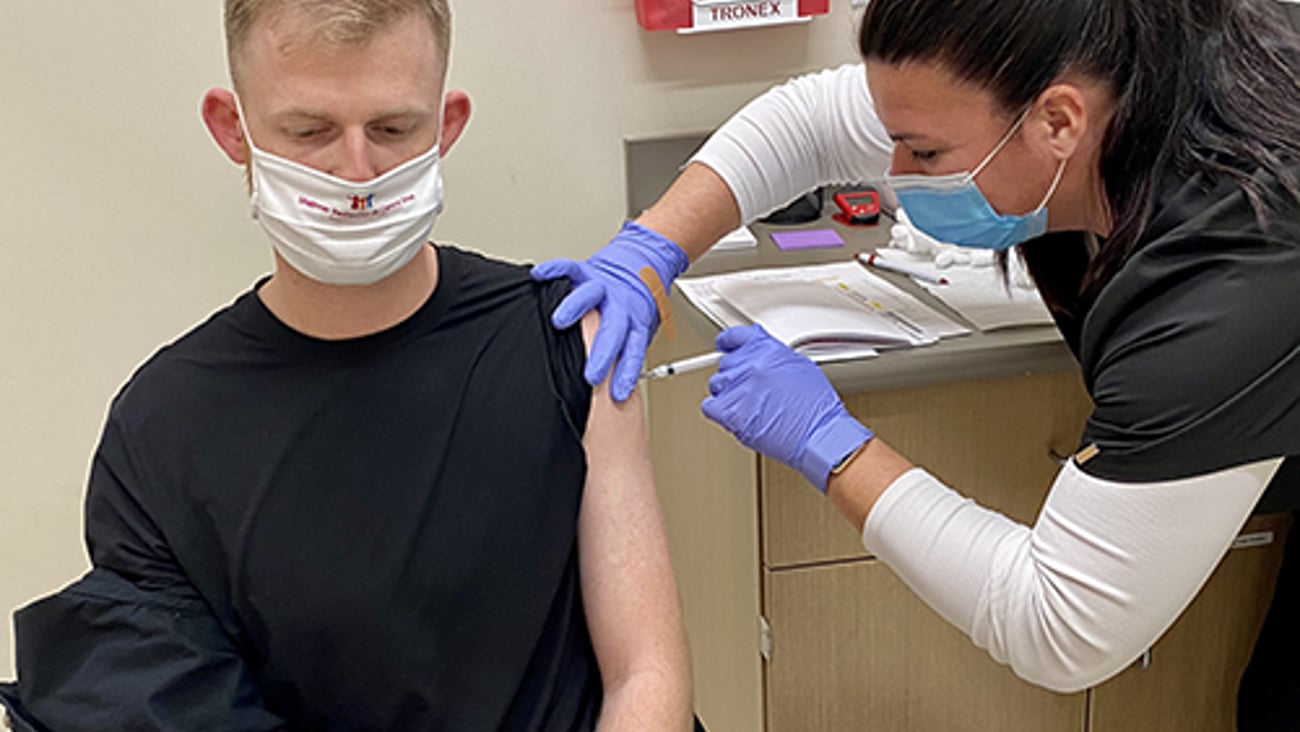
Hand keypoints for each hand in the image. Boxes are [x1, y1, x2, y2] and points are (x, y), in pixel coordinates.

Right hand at [532, 221, 687, 401]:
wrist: (640, 267)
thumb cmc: (633, 307)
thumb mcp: (635, 332)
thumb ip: (623, 357)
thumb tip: (614, 396)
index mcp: (634, 324)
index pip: (633, 351)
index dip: (627, 373)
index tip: (619, 394)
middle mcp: (619, 307)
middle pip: (614, 331)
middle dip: (602, 354)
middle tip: (591, 375)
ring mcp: (603, 288)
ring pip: (591, 296)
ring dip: (576, 308)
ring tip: (560, 321)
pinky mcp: (587, 271)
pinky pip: (570, 268)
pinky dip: (554, 270)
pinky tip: (540, 276)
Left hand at [701, 325, 872, 491]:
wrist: (818, 434)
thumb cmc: (816, 407)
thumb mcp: (800, 366)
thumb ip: (773, 357)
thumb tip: (761, 359)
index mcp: (766, 349)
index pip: (735, 337)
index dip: (728, 343)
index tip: (724, 346)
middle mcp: (750, 365)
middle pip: (726, 365)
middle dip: (736, 376)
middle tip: (750, 389)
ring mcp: (739, 388)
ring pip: (717, 385)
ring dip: (728, 394)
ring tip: (749, 406)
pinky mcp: (731, 413)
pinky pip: (710, 407)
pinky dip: (719, 412)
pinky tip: (735, 416)